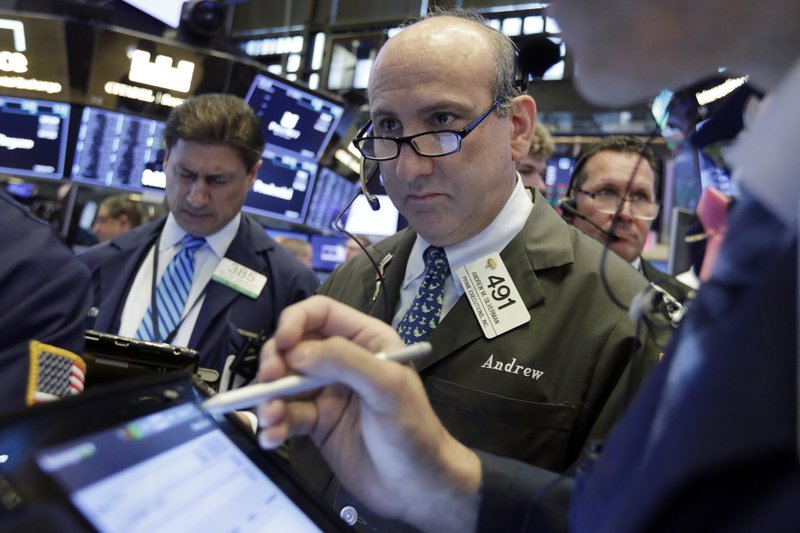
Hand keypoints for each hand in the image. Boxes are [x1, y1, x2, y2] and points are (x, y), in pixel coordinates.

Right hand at [258, 296, 480, 532]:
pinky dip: (274, 425)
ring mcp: (328, 393)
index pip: (321, 313)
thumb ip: (344, 361)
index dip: (295, 321)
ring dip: (270, 398)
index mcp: (366, 340)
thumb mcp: (386, 387)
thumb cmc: (414, 432)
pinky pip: (286, 416)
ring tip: (270, 417)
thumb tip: (297, 352)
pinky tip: (272, 437)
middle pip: (294, 346)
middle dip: (276, 362)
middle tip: (268, 382)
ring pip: (285, 383)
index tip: (282, 344)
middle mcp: (344, 362)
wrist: (416, 487)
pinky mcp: (317, 423)